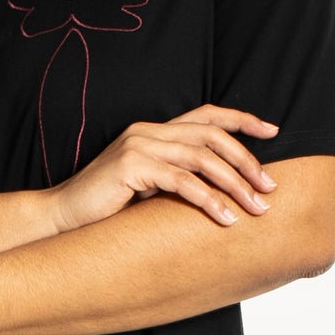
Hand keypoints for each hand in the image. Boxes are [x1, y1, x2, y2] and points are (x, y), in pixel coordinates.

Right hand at [48, 104, 281, 233]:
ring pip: (202, 159)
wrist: (61, 217)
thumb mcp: (147, 188)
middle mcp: (148, 131)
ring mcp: (139, 145)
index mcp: (153, 130)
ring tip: (255, 209)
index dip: (243, 120)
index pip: (207, 115)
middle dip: (247, 161)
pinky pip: (182, 181)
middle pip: (212, 136)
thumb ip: (176, 178)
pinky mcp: (132, 167)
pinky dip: (209, 201)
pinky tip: (225, 218)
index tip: (273, 131)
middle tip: (270, 188)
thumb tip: (220, 190)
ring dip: (235, 185)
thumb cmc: (105, 209)